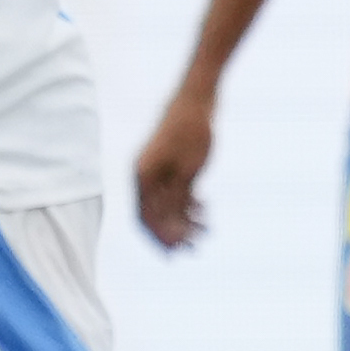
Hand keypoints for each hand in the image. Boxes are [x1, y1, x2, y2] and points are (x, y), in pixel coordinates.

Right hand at [135, 91, 215, 249]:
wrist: (198, 97)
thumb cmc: (192, 130)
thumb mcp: (188, 170)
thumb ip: (176, 199)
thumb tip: (168, 227)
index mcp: (143, 176)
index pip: (145, 218)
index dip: (159, 238)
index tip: (176, 254)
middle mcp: (145, 174)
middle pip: (155, 214)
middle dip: (173, 234)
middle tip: (194, 249)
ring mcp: (158, 167)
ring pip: (168, 202)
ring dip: (185, 220)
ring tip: (206, 233)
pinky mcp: (171, 161)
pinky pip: (176, 189)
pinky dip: (189, 203)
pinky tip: (205, 211)